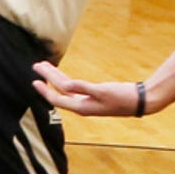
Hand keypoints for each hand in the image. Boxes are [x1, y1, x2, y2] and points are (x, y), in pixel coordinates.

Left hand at [34, 62, 155, 117]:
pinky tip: (62, 76)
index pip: (57, 99)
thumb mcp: (102, 91)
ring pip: (66, 89)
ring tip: (46, 67)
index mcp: (81, 107)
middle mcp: (82, 106)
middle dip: (48, 78)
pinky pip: (74, 88)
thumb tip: (65, 85)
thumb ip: (83, 87)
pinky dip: (67, 80)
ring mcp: (87, 102)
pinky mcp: (93, 97)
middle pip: (59, 91)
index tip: (34, 80)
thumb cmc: (122, 97)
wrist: (140, 101)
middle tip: (37, 65)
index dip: (45, 90)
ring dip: (56, 77)